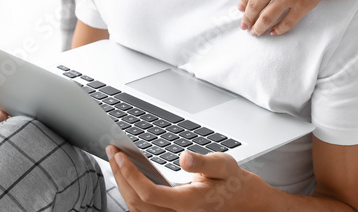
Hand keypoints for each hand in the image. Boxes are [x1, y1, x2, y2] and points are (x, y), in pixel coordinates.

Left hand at [106, 146, 262, 210]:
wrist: (245, 202)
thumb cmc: (234, 183)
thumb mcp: (225, 166)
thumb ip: (204, 162)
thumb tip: (183, 157)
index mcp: (189, 203)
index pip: (150, 194)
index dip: (130, 175)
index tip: (120, 156)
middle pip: (137, 203)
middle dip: (120, 177)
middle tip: (112, 152)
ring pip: (138, 208)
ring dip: (123, 184)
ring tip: (117, 161)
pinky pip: (144, 208)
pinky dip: (132, 191)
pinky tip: (129, 174)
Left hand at [238, 0, 357, 36]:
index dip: (244, 3)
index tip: (241, 9)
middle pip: (254, 7)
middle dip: (247, 19)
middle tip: (244, 26)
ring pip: (266, 18)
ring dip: (259, 28)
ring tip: (256, 33)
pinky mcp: (302, 6)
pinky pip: (286, 23)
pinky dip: (279, 30)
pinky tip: (275, 32)